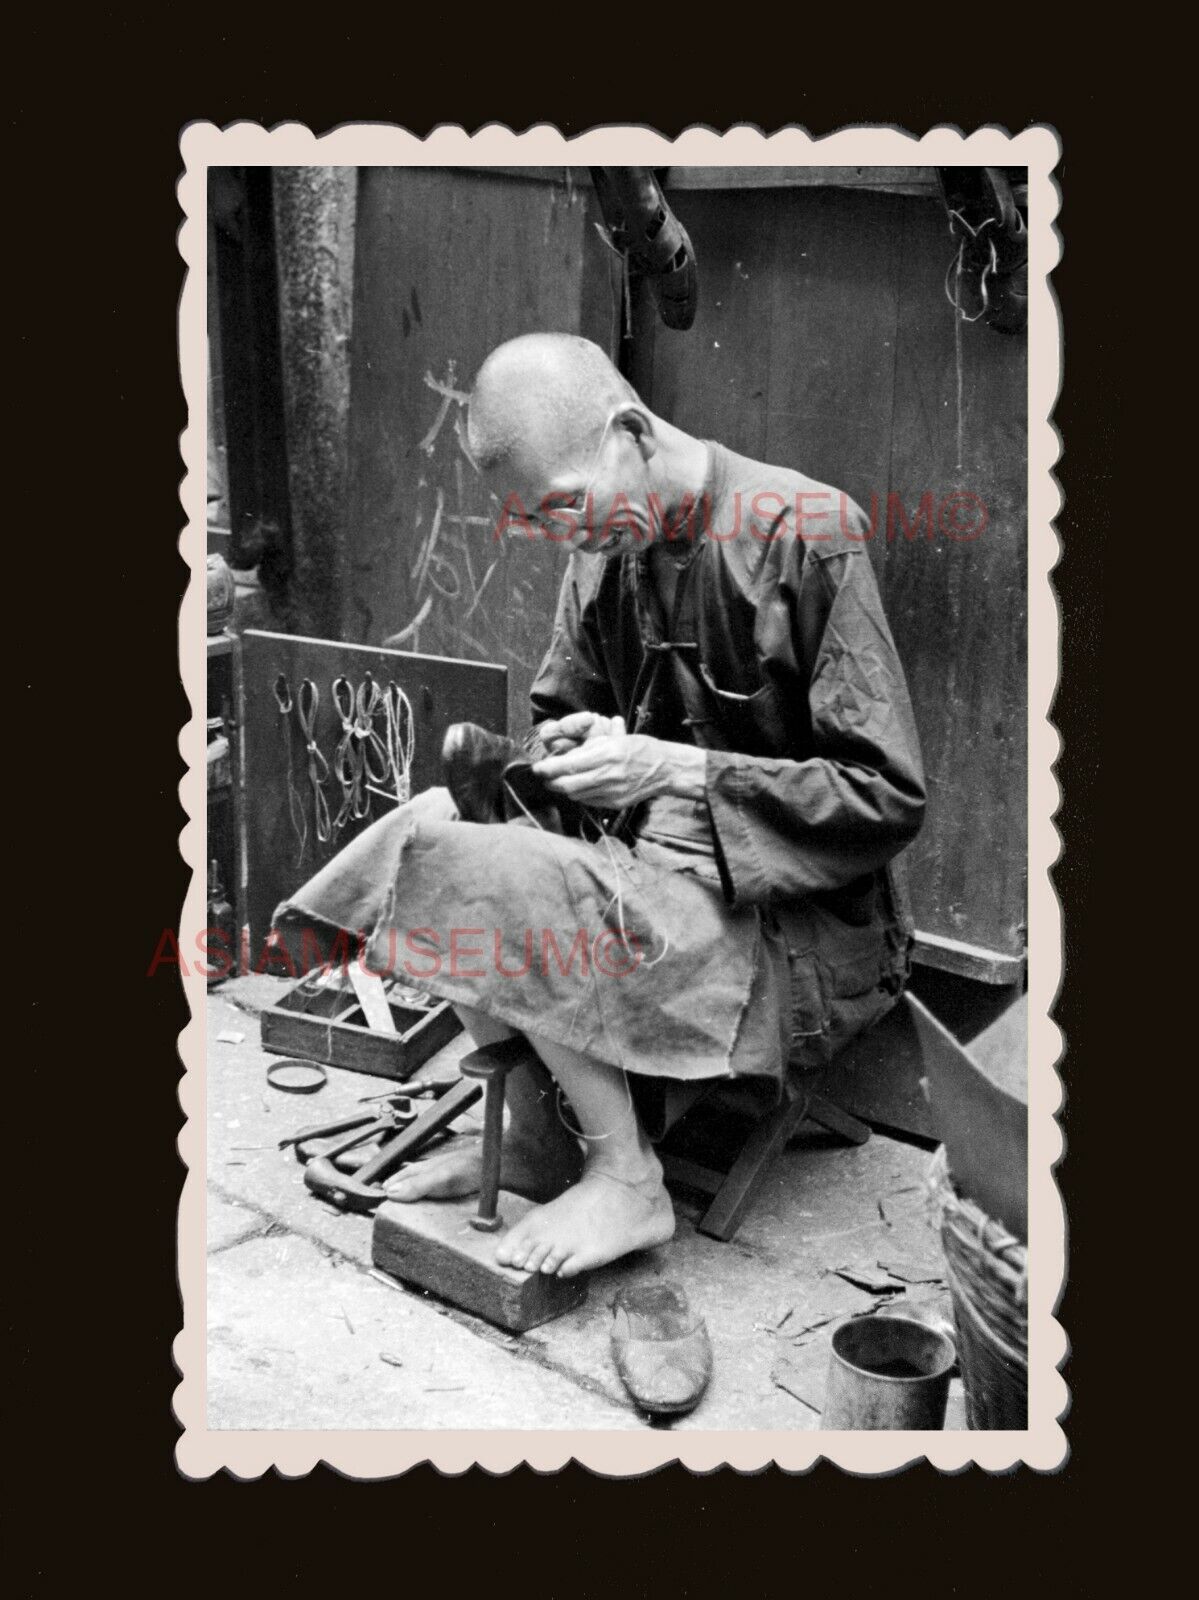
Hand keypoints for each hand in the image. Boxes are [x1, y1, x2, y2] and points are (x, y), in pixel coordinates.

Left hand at [533, 718, 705, 807]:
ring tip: (557, 782)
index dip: (550, 768)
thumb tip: (568, 756)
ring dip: (564, 789)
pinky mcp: (615, 803)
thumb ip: (592, 748)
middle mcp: (608, 775)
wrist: (665, 769)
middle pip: (568, 784)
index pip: (570, 765)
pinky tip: (577, 788)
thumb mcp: (616, 740)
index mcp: (608, 755)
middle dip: (552, 782)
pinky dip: (579, 795)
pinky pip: (589, 801)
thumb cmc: (641, 749)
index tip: (539, 767)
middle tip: (544, 777)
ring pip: (577, 795)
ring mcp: (612, 792)